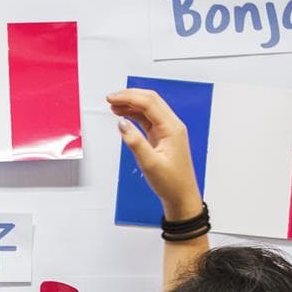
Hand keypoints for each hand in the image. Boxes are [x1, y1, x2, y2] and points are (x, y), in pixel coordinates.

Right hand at [109, 88, 202, 219]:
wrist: (181, 196)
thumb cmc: (171, 183)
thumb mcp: (150, 163)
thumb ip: (135, 142)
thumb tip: (121, 124)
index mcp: (172, 128)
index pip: (149, 103)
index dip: (129, 97)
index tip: (112, 98)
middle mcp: (171, 125)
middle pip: (150, 100)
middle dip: (129, 96)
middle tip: (110, 99)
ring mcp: (167, 130)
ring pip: (148, 108)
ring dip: (131, 104)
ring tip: (113, 106)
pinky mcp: (162, 136)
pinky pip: (147, 119)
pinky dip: (134, 114)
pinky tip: (124, 115)